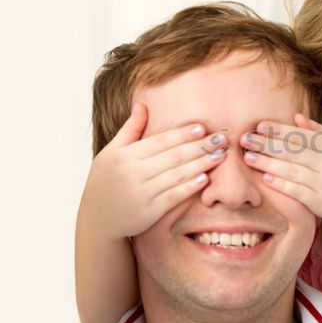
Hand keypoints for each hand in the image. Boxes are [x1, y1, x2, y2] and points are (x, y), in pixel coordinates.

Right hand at [77, 103, 228, 237]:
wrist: (97, 218)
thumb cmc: (106, 180)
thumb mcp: (111, 152)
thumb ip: (130, 129)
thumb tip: (142, 104)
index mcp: (125, 155)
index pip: (159, 141)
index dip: (182, 134)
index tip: (202, 127)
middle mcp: (133, 173)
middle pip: (173, 156)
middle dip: (200, 146)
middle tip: (221, 139)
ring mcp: (142, 193)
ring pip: (177, 175)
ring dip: (201, 164)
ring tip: (220, 156)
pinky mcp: (150, 211)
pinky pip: (174, 196)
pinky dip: (190, 187)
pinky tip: (205, 178)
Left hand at [240, 113, 321, 220]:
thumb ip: (316, 132)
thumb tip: (296, 117)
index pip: (300, 135)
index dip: (279, 130)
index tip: (259, 126)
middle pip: (293, 151)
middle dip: (267, 144)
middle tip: (245, 139)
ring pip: (292, 170)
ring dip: (268, 163)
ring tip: (249, 158)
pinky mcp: (320, 200)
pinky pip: (297, 190)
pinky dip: (281, 184)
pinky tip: (265, 178)